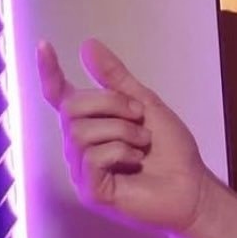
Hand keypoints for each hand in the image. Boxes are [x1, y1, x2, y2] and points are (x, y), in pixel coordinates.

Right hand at [36, 37, 219, 237]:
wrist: (192, 186)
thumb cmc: (170, 151)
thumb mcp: (145, 104)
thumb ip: (115, 78)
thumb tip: (88, 45)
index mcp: (91, 125)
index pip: (60, 97)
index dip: (49, 72)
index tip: (44, 45)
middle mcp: (80, 148)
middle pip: (71, 108)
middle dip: (110, 103)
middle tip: (140, 117)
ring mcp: (83, 171)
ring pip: (80, 133)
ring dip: (121, 130)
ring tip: (142, 143)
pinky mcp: (91, 192)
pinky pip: (92, 157)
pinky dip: (120, 151)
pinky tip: (135, 160)